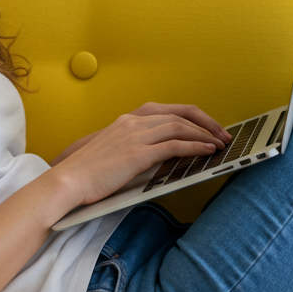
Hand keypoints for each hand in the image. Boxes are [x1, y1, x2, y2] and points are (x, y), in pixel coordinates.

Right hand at [50, 102, 230, 207]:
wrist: (69, 180)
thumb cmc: (91, 173)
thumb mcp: (117, 152)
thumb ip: (138, 147)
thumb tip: (166, 155)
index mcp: (130, 120)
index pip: (171, 111)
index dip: (195, 118)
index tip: (210, 127)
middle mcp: (134, 122)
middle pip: (180, 114)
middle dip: (206, 124)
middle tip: (223, 134)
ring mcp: (136, 135)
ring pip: (180, 127)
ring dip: (205, 135)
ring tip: (220, 144)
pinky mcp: (137, 153)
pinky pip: (174, 145)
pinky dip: (195, 147)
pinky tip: (207, 152)